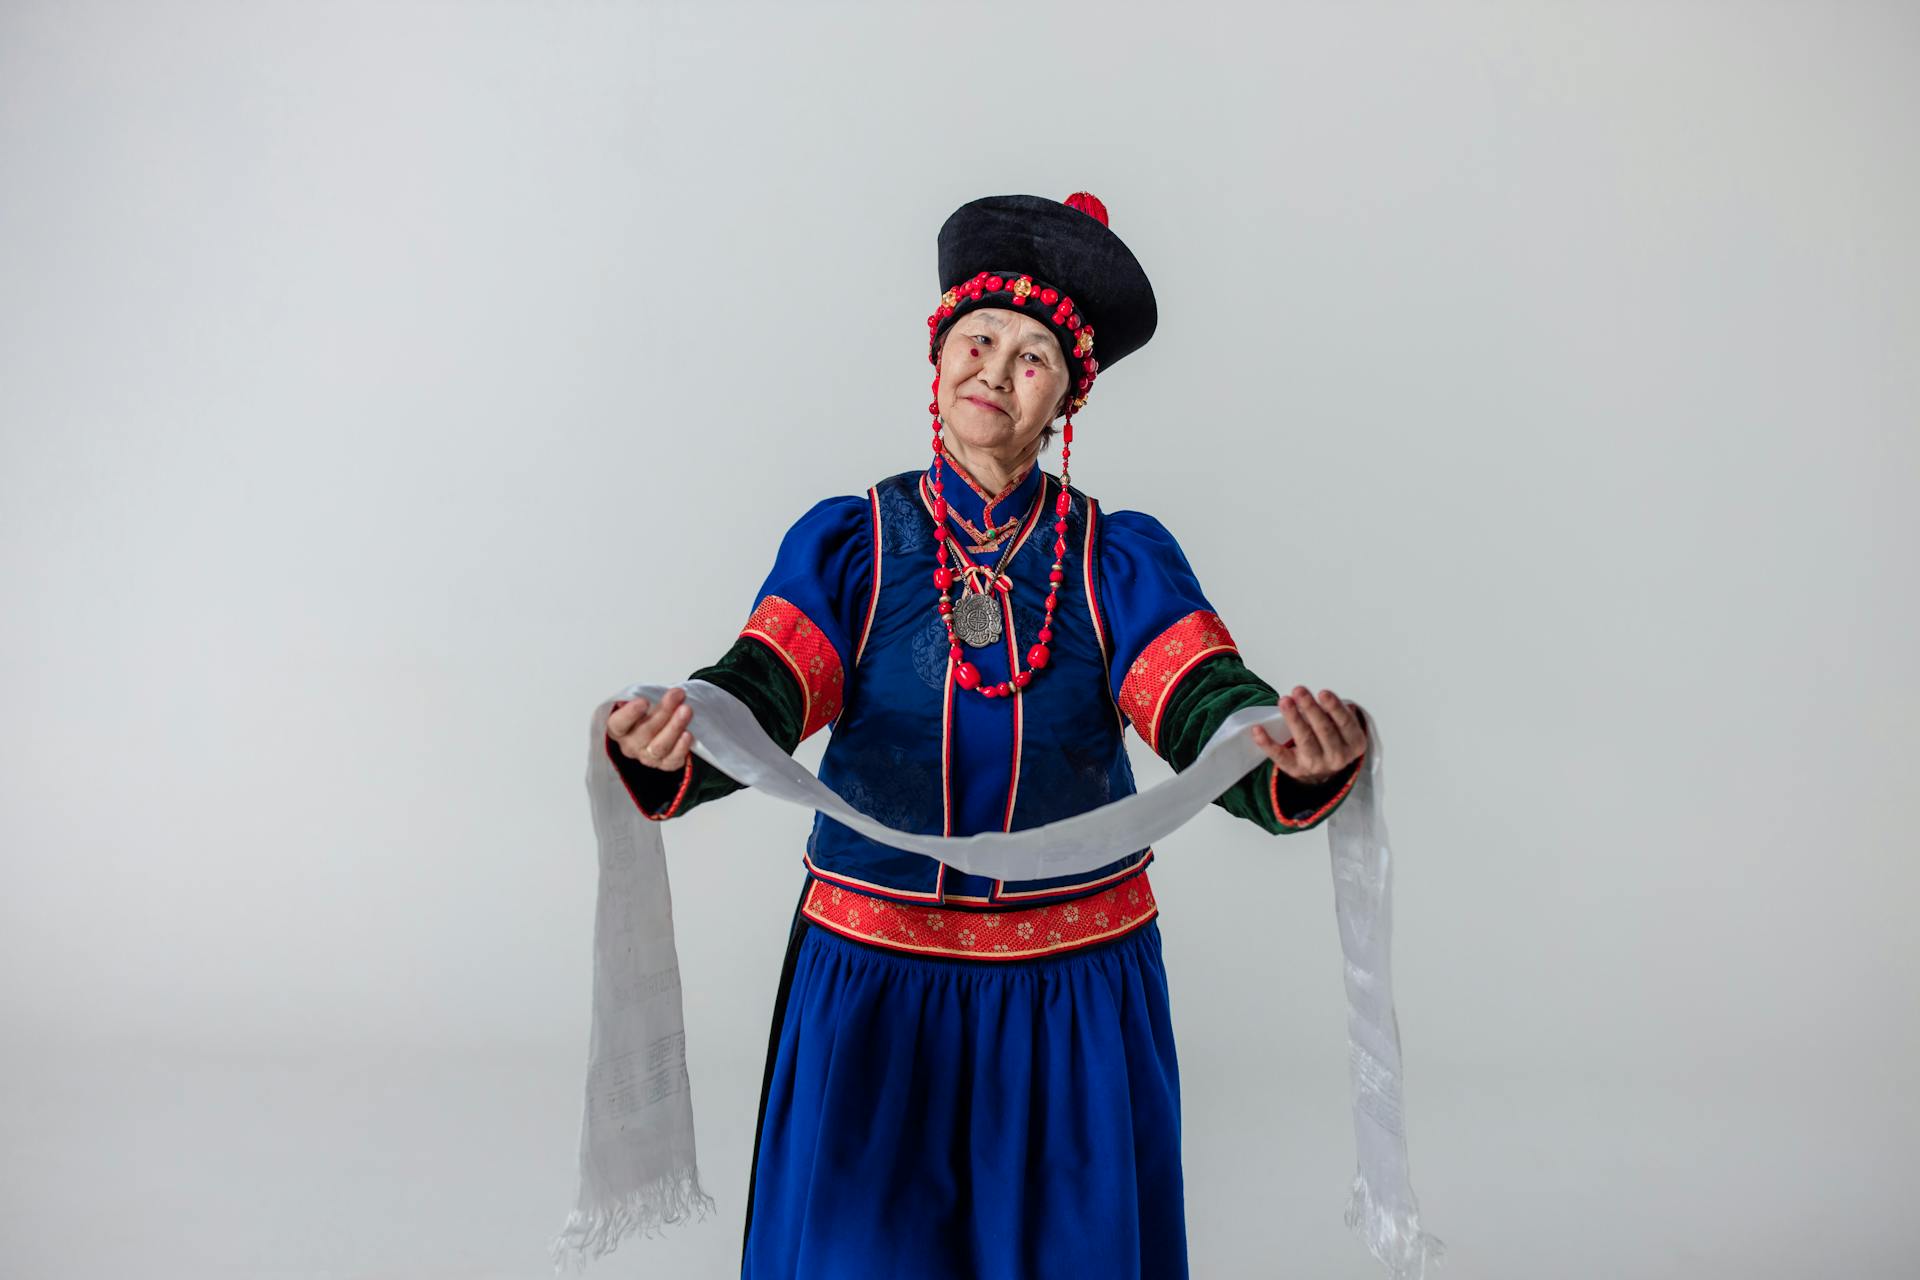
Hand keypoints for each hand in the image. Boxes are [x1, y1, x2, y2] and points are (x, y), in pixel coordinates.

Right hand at [608, 687, 695, 771]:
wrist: (662, 725)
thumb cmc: (648, 712)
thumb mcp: (642, 700)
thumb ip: (646, 695)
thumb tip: (657, 691)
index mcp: (618, 728)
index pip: (619, 723)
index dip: (630, 714)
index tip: (644, 701)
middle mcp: (630, 745)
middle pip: (644, 733)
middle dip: (663, 712)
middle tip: (676, 696)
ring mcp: (647, 757)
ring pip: (659, 747)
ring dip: (674, 727)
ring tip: (686, 711)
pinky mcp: (665, 764)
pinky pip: (672, 760)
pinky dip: (681, 747)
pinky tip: (688, 735)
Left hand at [1248, 685, 1366, 783]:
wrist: (1323, 773)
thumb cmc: (1333, 741)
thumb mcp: (1344, 728)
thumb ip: (1338, 713)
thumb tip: (1326, 696)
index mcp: (1354, 744)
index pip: (1346, 724)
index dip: (1335, 708)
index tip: (1323, 693)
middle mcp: (1337, 757)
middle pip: (1324, 730)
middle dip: (1310, 709)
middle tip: (1299, 691)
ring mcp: (1316, 765)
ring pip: (1304, 740)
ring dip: (1293, 718)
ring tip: (1285, 701)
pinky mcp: (1295, 769)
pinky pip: (1279, 756)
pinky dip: (1267, 743)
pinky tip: (1258, 730)